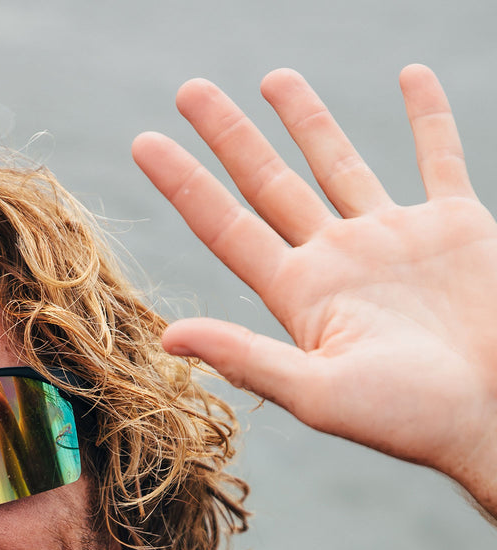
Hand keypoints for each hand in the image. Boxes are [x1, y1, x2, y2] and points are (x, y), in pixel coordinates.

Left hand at [132, 66, 496, 516]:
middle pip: (269, 184)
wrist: (492, 416)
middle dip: (229, 136)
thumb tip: (168, 337)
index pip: (227, 227)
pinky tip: (409, 75)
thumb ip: (246, 357)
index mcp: (300, 295)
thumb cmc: (408, 418)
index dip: (184, 184)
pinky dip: (428, 115)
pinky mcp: (455, 228)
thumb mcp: (317, 393)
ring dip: (307, 120)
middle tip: (190, 89)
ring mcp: (393, 240)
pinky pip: (439, 157)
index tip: (143, 142)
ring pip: (339, 162)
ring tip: (274, 78)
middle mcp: (337, 260)